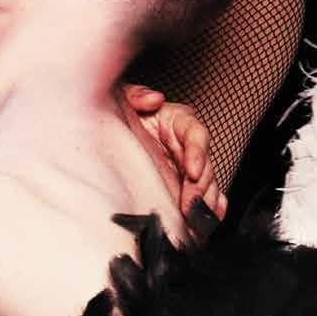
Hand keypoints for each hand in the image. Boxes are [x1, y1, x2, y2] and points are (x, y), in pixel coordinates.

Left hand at [119, 82, 225, 218]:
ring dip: (205, 202)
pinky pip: (206, 198)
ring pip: (207, 185)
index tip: (191, 171)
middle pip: (204, 165)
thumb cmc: (118, 115)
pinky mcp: (183, 187)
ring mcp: (186, 168)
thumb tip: (153, 99)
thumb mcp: (122, 100)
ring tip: (197, 219)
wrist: (105, 137)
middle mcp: (185, 146)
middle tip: (190, 204)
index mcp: (177, 122)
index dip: (197, 153)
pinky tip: (208, 220)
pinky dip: (211, 209)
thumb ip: (136, 95)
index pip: (196, 134)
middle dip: (200, 186)